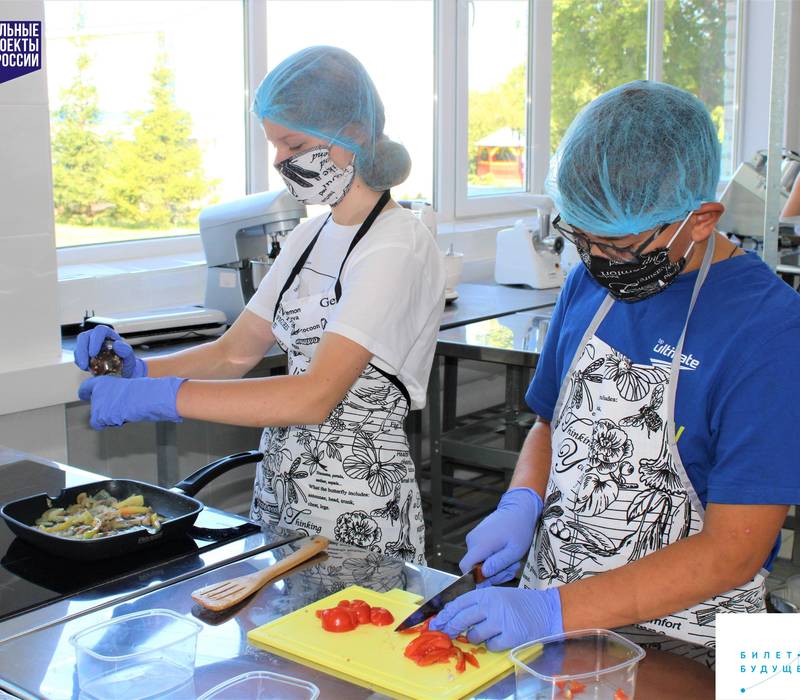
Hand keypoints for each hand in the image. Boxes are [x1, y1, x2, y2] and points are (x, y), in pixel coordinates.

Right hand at [74, 325, 146, 377]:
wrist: (122, 372)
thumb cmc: (126, 362)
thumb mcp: (130, 358)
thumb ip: (126, 351)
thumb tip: (117, 345)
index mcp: (110, 334)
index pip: (100, 330)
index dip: (95, 340)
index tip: (93, 353)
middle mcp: (98, 337)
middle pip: (85, 336)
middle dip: (82, 350)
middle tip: (85, 363)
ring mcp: (90, 344)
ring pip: (79, 344)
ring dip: (80, 356)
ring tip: (85, 367)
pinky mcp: (84, 352)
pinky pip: (77, 354)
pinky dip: (79, 361)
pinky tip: (86, 368)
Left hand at [78, 376, 186, 429]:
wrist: (144, 398)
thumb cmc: (143, 391)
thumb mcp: (126, 385)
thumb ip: (115, 391)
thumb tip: (116, 399)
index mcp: (101, 381)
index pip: (86, 388)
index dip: (86, 393)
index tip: (86, 395)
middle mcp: (96, 393)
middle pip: (94, 406)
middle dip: (104, 409)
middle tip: (119, 408)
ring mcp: (96, 405)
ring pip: (98, 416)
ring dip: (109, 417)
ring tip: (123, 412)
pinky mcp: (99, 417)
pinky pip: (99, 424)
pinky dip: (108, 424)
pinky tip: (120, 418)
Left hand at [429, 586, 562, 651]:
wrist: (546, 610)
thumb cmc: (520, 603)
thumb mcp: (497, 595)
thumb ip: (478, 603)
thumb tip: (453, 615)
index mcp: (487, 593)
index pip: (459, 603)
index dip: (445, 613)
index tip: (436, 622)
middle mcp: (492, 605)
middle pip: (462, 619)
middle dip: (451, 628)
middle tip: (446, 633)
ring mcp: (501, 621)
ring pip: (475, 635)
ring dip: (476, 637)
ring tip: (487, 632)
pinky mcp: (510, 636)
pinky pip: (491, 646)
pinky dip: (493, 645)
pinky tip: (501, 637)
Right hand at [459, 487, 542, 584]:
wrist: (518, 509)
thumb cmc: (519, 529)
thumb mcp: (514, 550)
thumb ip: (498, 563)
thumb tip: (483, 573)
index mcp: (481, 544)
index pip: (465, 567)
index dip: (474, 578)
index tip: (491, 580)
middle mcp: (472, 540)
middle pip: (474, 567)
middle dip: (492, 574)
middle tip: (511, 569)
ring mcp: (474, 537)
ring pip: (478, 562)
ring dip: (495, 566)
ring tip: (510, 561)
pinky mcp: (477, 536)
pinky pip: (480, 554)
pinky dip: (492, 558)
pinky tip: (505, 554)